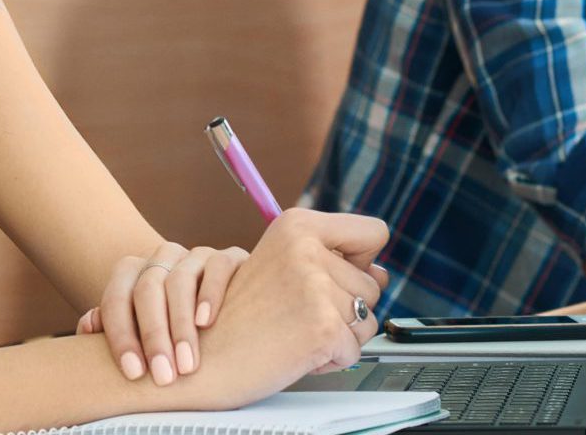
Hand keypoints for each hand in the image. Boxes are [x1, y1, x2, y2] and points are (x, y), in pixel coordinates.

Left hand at [77, 242, 249, 384]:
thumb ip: (112, 329)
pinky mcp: (230, 257)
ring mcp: (196, 255)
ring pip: (181, 281)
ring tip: (187, 364)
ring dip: (181, 326)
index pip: (116, 300)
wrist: (230, 314)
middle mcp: (162, 259)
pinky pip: (217, 267)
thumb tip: (88, 326)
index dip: (122, 337)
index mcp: (133, 273)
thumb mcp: (142, 332)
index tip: (134, 374)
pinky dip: (210, 295)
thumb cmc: (173, 332)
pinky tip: (206, 323)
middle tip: (163, 377)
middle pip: (147, 290)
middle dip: (153, 337)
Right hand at [188, 210, 391, 405]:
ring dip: (339, 336)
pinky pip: (354, 350)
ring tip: (296, 333)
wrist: (202, 359)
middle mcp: (307, 248)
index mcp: (297, 225)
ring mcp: (316, 287)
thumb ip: (334, 264)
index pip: (374, 232)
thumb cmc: (238, 318)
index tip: (334, 276)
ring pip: (368, 319)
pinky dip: (330, 361)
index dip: (362, 260)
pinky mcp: (322, 326)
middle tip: (298, 316)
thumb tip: (383, 272)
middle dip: (346, 308)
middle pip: (373, 284)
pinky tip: (296, 352)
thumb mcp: (283, 270)